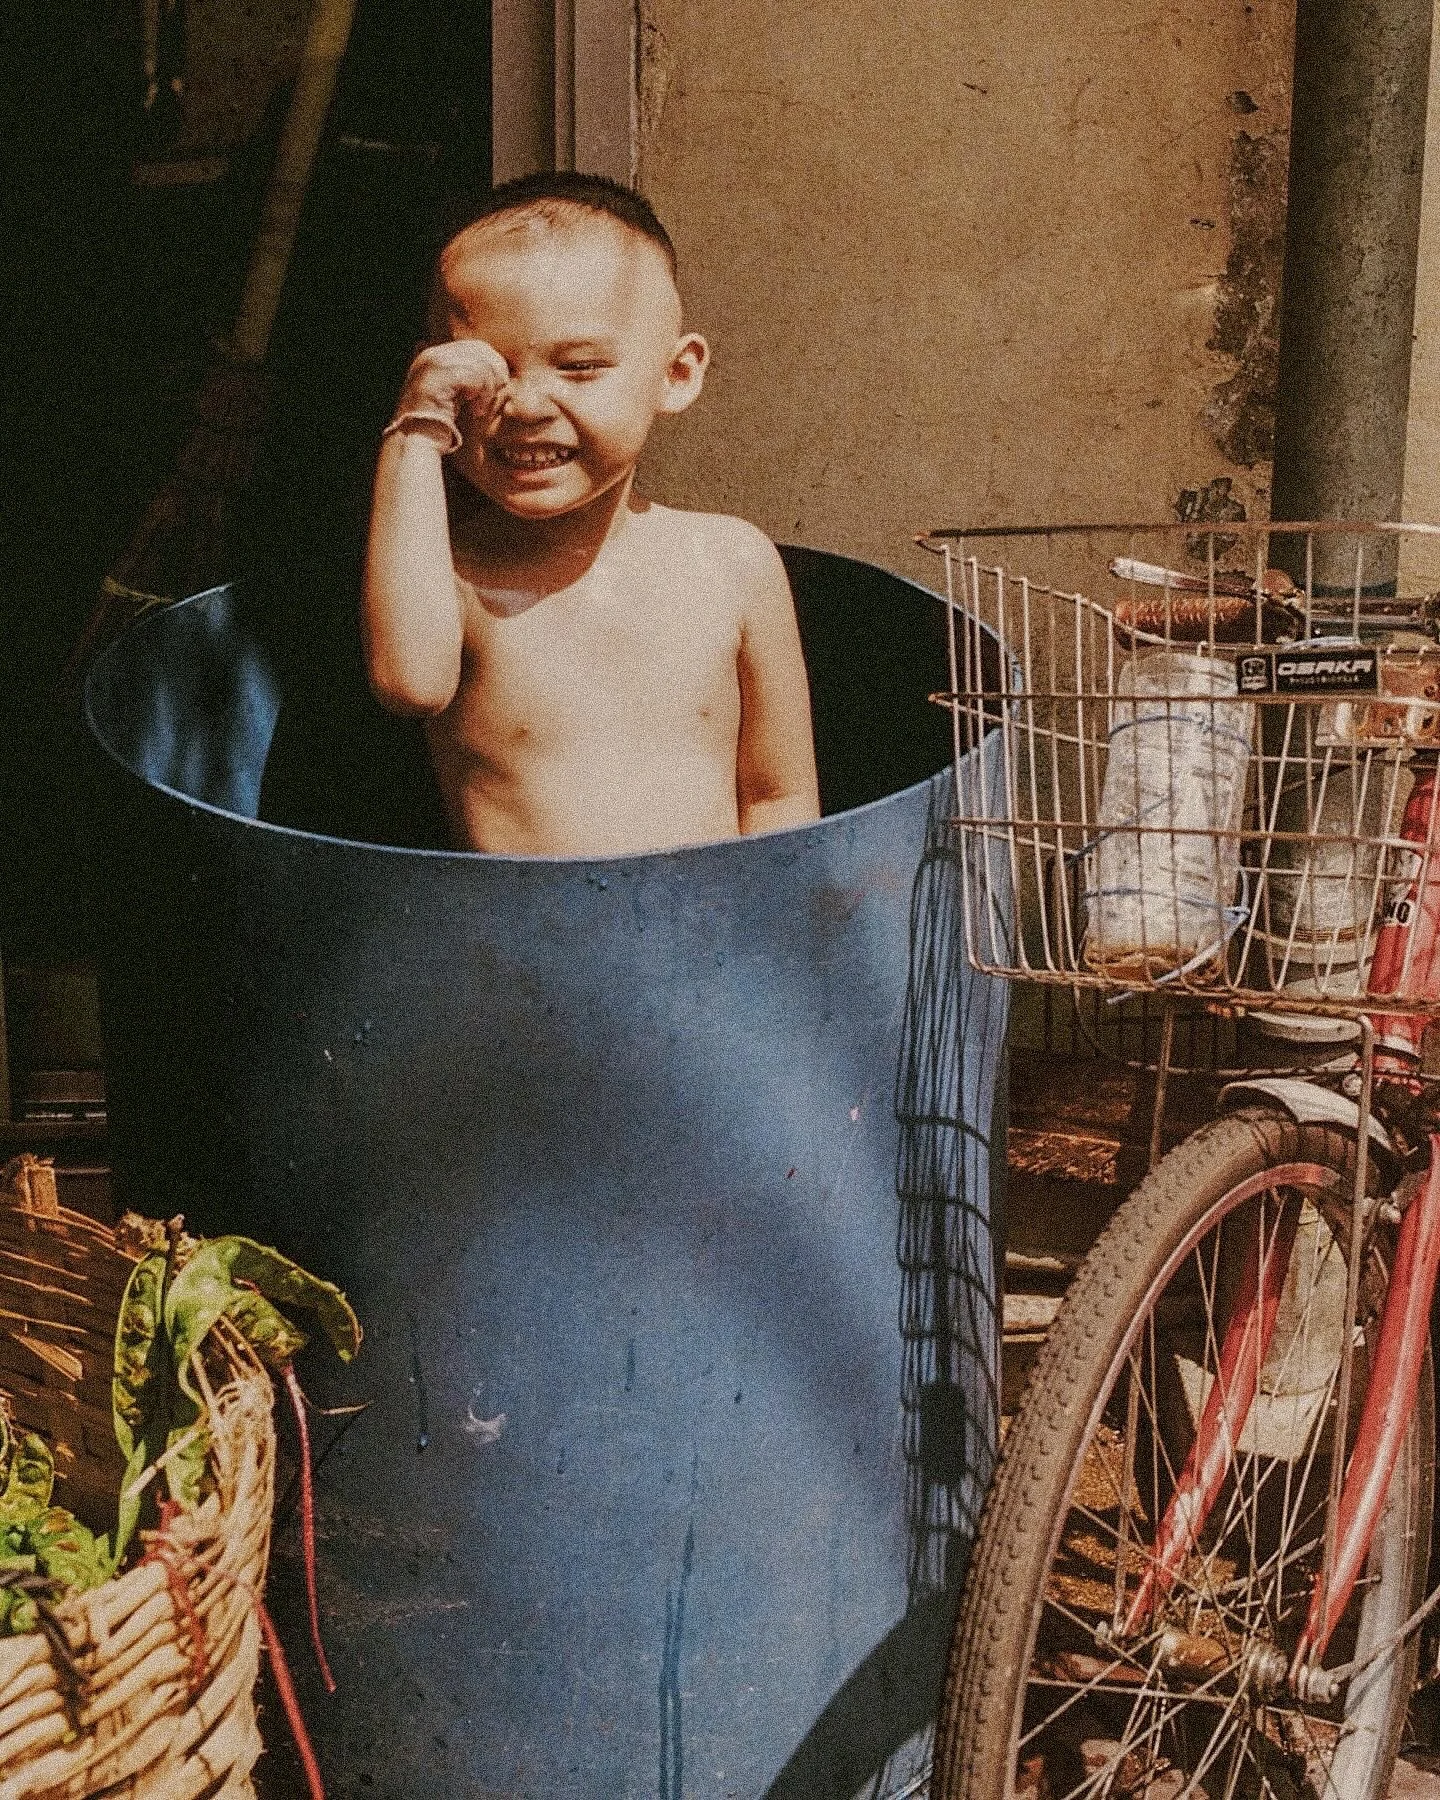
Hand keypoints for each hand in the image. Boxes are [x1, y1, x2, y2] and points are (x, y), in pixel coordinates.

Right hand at [390, 339, 509, 441]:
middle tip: (492, 397)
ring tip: (480, 408)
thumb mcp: (455, 397)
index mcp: (434, 357)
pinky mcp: (440, 376)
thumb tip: (500, 372)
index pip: (475, 347)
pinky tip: (476, 410)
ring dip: (488, 389)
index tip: (496, 389)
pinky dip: (482, 395)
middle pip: (480, 349)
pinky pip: (475, 375)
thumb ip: (469, 380)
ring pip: (480, 362)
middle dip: (494, 373)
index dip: (492, 365)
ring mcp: (434, 363)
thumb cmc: (440, 427)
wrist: (416, 443)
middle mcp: (432, 355)